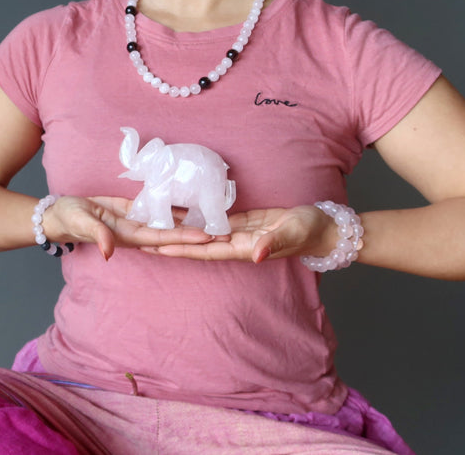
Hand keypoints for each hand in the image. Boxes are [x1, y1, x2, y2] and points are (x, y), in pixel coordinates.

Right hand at [42, 195, 213, 259]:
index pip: (163, 238)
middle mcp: (138, 232)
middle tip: (226, 234)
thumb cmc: (68, 218)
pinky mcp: (134, 210)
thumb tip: (109, 252)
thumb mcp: (81, 223)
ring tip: (219, 222)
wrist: (60, 213)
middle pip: (174, 235)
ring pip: (171, 224)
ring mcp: (138, 222)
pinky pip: (160, 211)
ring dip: (193, 224)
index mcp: (128, 237)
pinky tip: (195, 206)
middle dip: (198, 236)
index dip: (185, 238)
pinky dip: (178, 210)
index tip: (208, 238)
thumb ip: (96, 235)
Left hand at [141, 205, 336, 262]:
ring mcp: (237, 233)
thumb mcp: (293, 234)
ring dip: (179, 229)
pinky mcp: (242, 221)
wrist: (322, 227)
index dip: (180, 250)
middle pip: (195, 245)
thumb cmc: (309, 231)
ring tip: (153, 222)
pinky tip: (180, 210)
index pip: (205, 251)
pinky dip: (197, 216)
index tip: (155, 248)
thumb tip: (255, 256)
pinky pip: (213, 220)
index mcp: (243, 249)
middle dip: (170, 242)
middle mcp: (235, 243)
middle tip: (142, 237)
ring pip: (201, 232)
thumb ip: (274, 244)